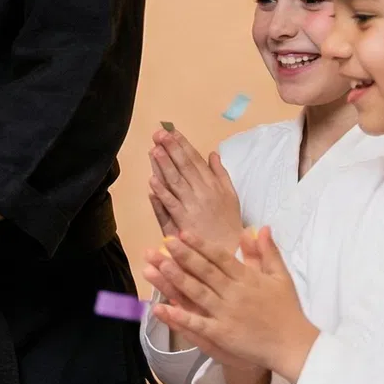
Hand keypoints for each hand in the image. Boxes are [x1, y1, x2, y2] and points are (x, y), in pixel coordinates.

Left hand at [146, 228, 317, 381]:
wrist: (295, 346)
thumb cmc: (287, 311)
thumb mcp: (281, 277)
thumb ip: (267, 252)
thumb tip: (260, 228)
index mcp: (248, 278)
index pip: (220, 257)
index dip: (200, 245)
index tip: (182, 233)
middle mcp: (235, 293)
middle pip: (205, 271)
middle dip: (183, 255)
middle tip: (164, 242)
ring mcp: (227, 314)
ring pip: (198, 293)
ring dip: (177, 279)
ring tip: (157, 266)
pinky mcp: (223, 334)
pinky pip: (197, 324)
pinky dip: (179, 316)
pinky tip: (161, 309)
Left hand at [149, 128, 243, 254]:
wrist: (227, 251)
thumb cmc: (228, 223)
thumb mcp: (231, 196)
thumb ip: (221, 174)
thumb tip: (212, 153)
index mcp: (214, 184)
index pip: (195, 160)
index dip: (182, 145)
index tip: (171, 131)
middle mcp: (203, 192)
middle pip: (184, 167)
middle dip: (171, 149)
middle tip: (159, 133)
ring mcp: (192, 206)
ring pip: (176, 182)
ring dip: (164, 165)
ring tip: (154, 149)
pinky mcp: (183, 221)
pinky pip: (171, 204)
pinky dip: (162, 192)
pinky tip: (152, 181)